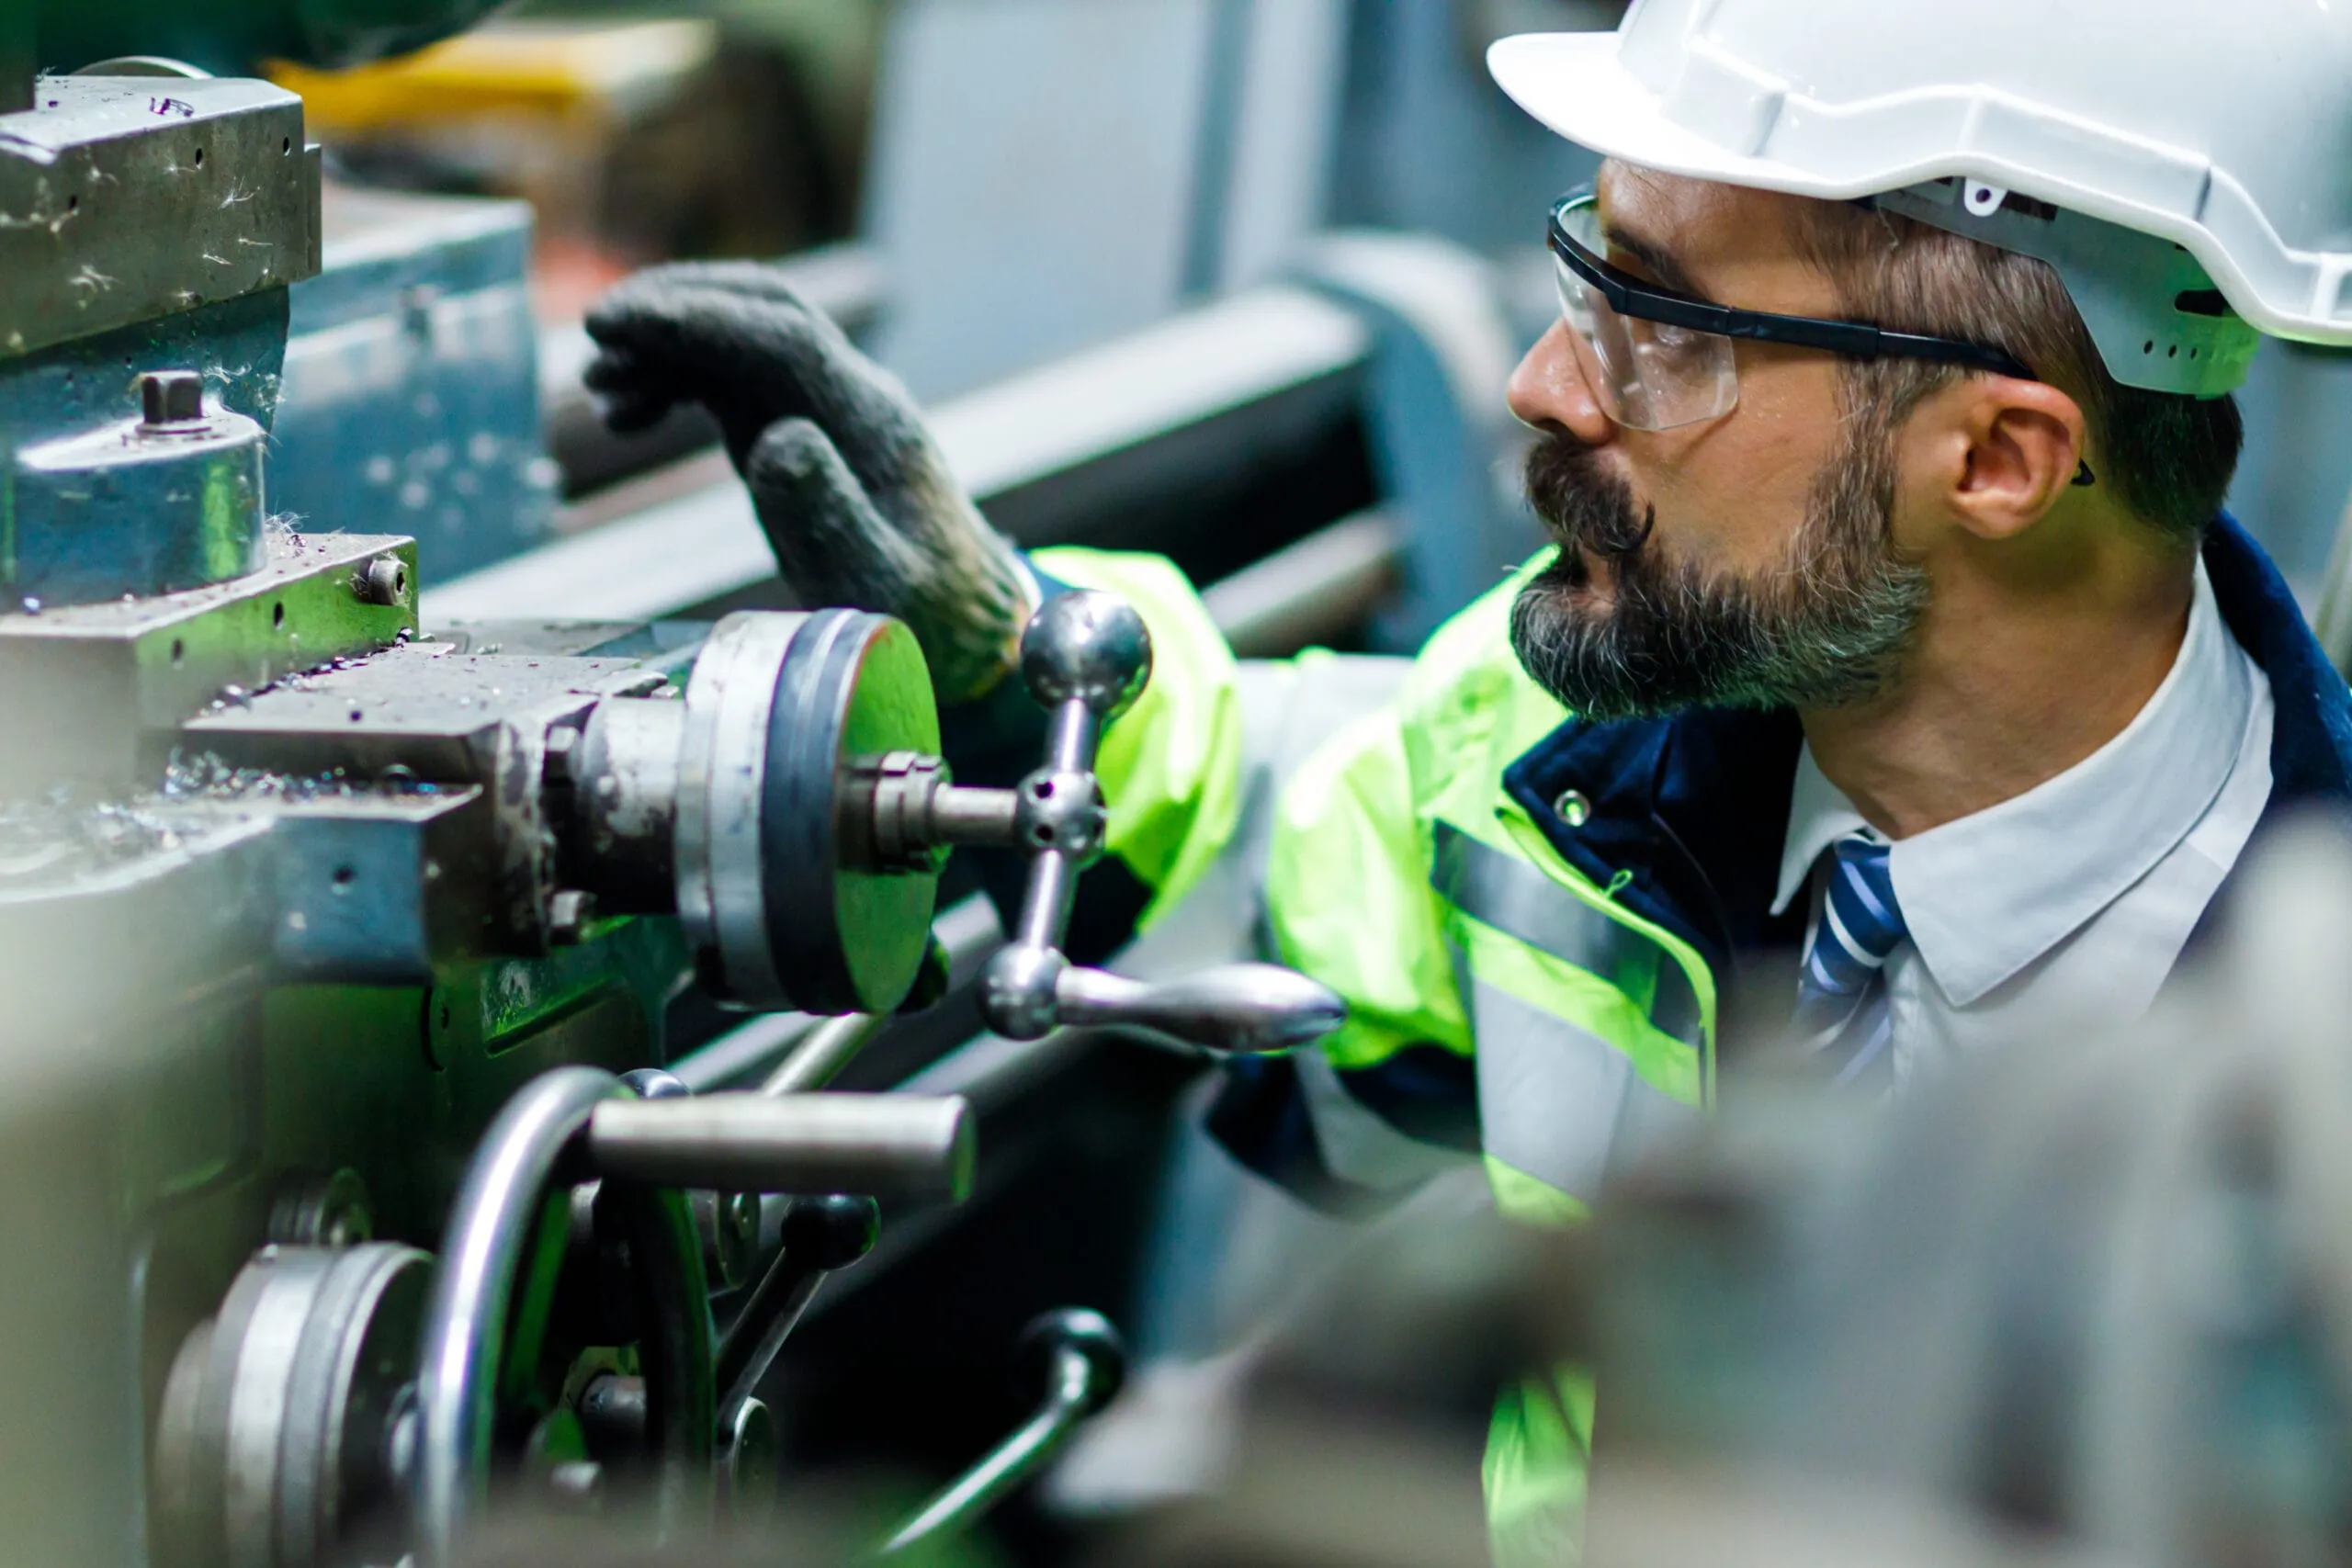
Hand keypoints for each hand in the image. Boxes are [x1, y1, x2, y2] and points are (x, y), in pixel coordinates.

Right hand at [583, 262, 1035, 702]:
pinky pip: (733, 377)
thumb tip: (775, 440)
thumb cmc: (925, 614)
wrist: (964, 623)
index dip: (701, 322)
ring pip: (741, 338)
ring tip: (599, 390)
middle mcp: (853, 397)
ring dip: (667, 344)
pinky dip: (676, 380)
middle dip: (677, 305)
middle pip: (765, 310)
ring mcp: (828, 406)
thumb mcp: (878, 584)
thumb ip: (828, 516)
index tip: (621, 324)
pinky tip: (628, 415)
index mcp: (873, 422)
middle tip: (595, 333)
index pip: (785, 340)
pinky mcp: (802, 425)